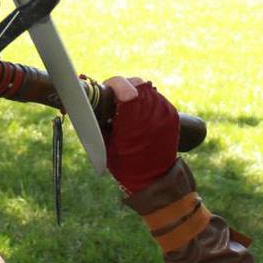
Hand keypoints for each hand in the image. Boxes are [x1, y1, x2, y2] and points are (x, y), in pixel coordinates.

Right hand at [104, 77, 179, 192]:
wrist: (154, 179)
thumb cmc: (125, 164)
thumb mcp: (106, 143)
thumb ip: (100, 120)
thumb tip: (91, 99)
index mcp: (132, 123)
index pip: (126, 89)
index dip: (114, 84)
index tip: (107, 89)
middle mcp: (151, 115)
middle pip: (137, 84)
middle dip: (123, 87)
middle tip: (115, 97)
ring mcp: (164, 114)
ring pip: (148, 88)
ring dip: (135, 91)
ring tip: (127, 105)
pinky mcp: (172, 115)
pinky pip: (157, 96)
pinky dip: (146, 99)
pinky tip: (140, 110)